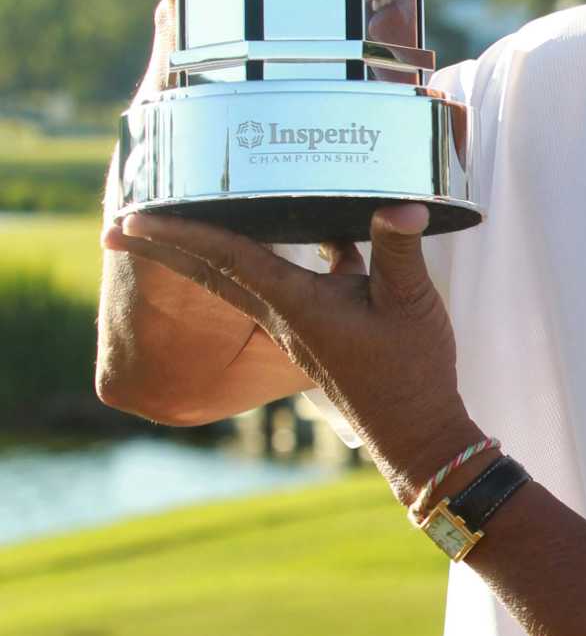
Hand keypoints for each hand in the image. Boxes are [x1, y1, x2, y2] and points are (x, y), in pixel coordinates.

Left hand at [102, 203, 481, 505]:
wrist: (415, 429)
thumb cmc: (409, 371)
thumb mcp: (410, 303)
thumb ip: (398, 250)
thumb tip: (400, 206)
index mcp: (292, 304)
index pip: (222, 258)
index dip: (177, 234)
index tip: (130, 221)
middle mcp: (282, 313)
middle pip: (210, 271)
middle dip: (165, 248)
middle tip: (120, 226)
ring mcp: (297, 323)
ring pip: (242, 276)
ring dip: (209, 250)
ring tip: (188, 221)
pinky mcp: (319, 327)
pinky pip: (286, 282)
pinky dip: (283, 254)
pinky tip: (320, 230)